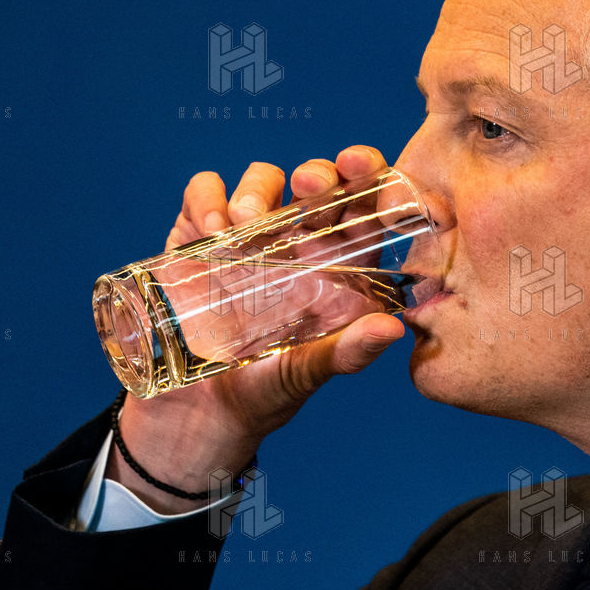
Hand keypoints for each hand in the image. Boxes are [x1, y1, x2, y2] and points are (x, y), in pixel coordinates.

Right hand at [107, 145, 406, 512]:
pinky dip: (208, 197)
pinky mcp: (197, 238)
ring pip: (265, 180)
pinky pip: (205, 193)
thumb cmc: (264, 394)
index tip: (366, 174)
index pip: (367, 210)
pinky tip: (211, 230)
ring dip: (259, 188)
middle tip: (311, 185)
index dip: (375, 181)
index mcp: (340, 267)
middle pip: (320, 184)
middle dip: (321, 172)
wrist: (195, 416)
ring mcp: (248, 237)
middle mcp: (298, 243)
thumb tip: (393, 330)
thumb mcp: (308, 374)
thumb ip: (348, 353)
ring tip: (246, 222)